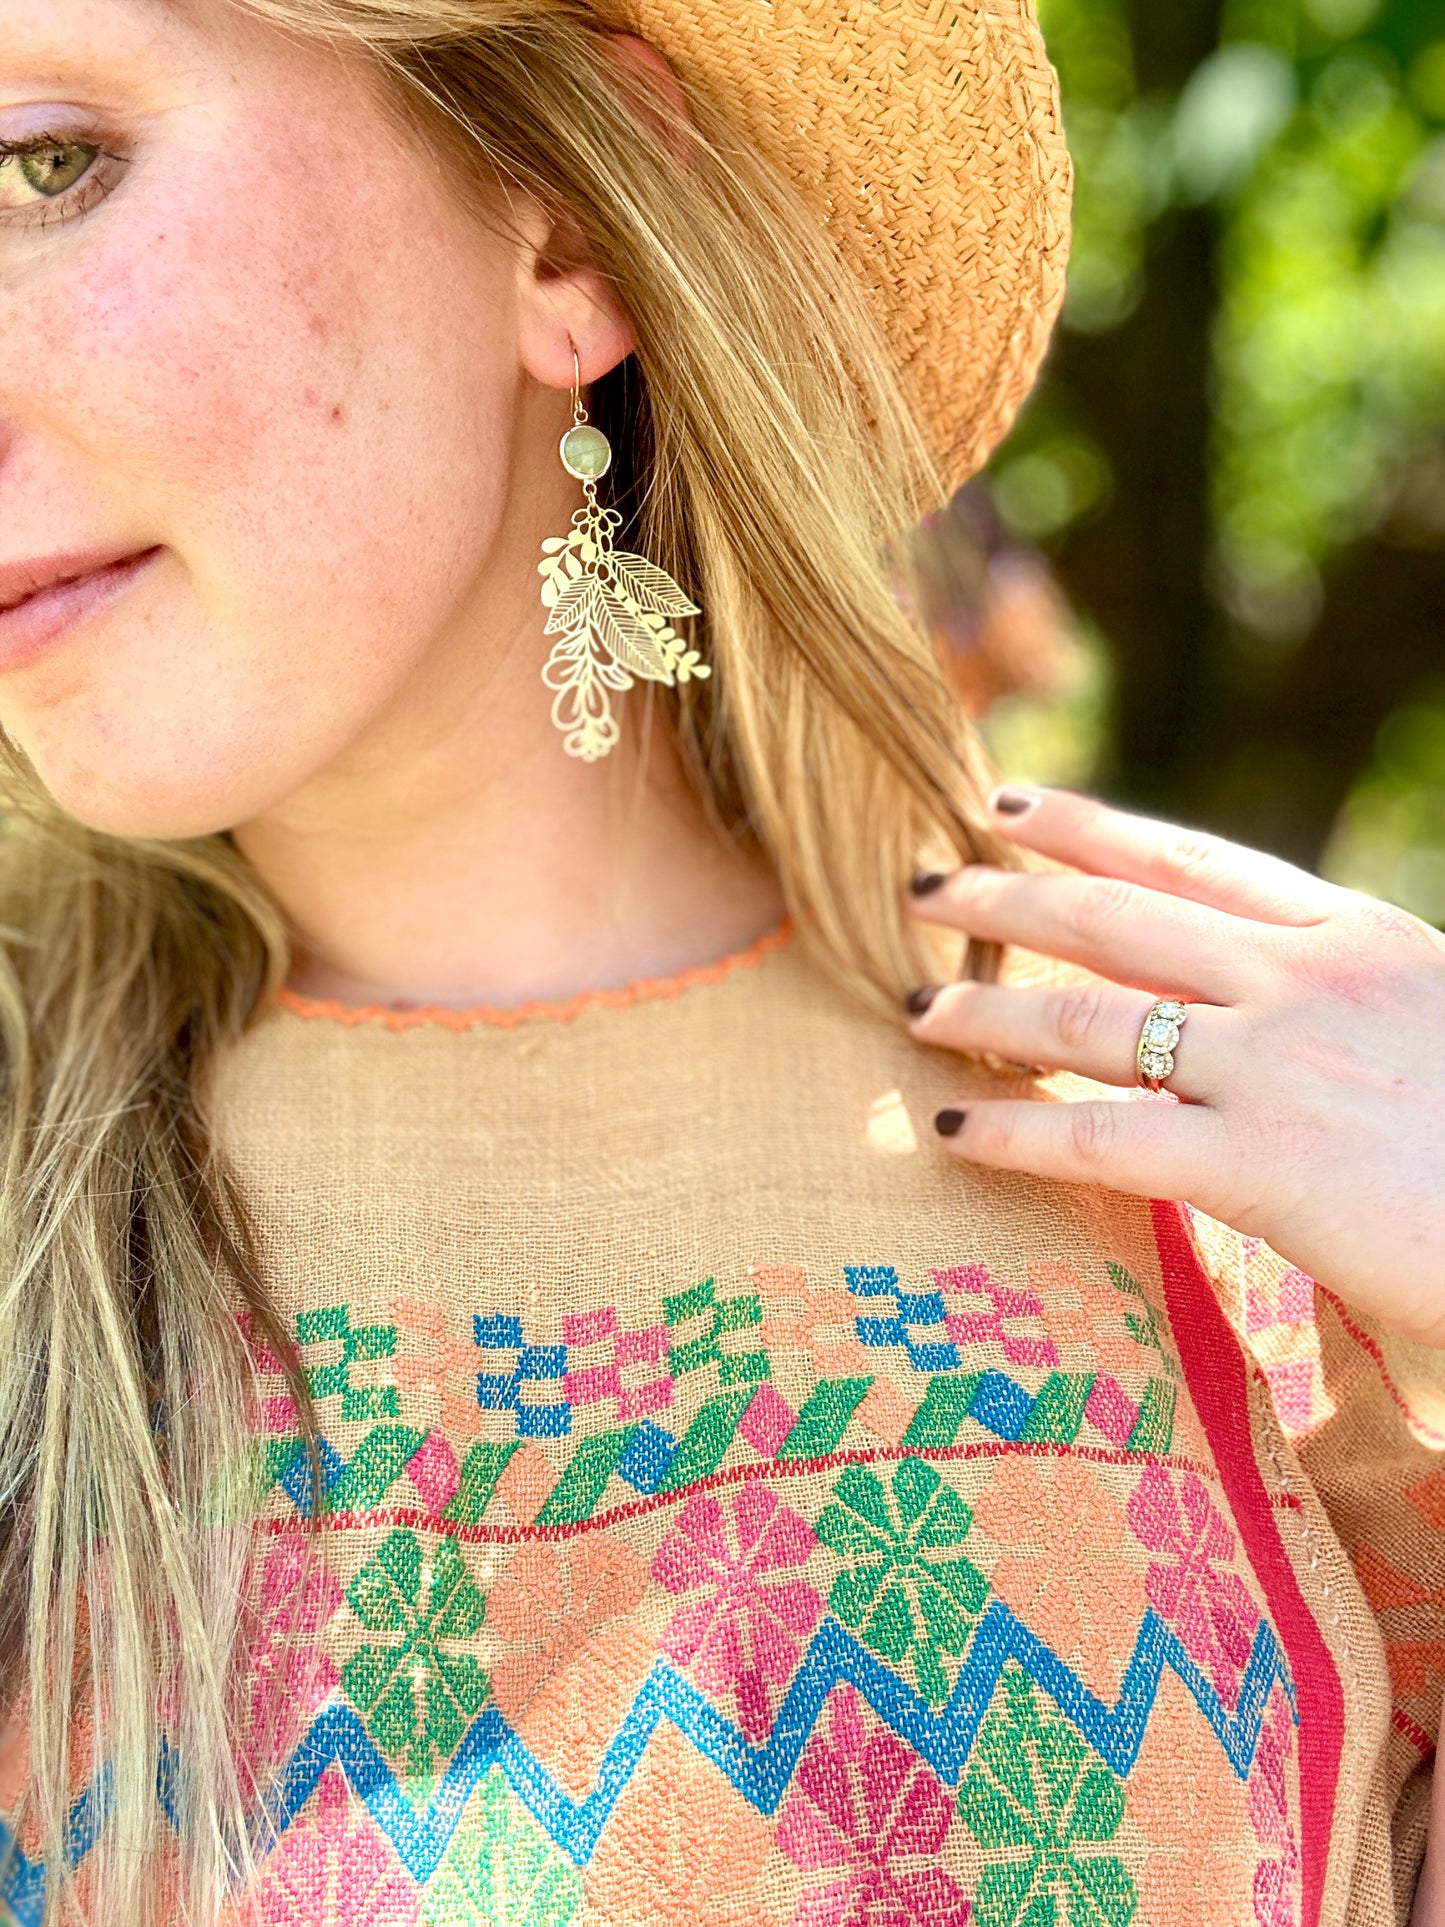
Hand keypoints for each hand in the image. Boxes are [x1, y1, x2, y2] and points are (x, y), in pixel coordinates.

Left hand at [905, 786, 1444, 1345]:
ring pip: (1091, 1019)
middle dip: (1006, 897)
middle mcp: (1301, 980)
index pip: (1191, 859)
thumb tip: (1272, 1004)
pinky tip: (948, 1128)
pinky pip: (1104, 1140)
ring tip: (913, 1006)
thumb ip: (1352, 1001)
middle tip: (921, 887)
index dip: (1088, 827)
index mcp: (1354, 936)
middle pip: (1115, 919)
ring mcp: (1279, 1065)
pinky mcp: (1265, 1163)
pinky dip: (1015, 1134)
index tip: (1010, 803)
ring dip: (988, 1007)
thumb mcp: (1436, 1020)